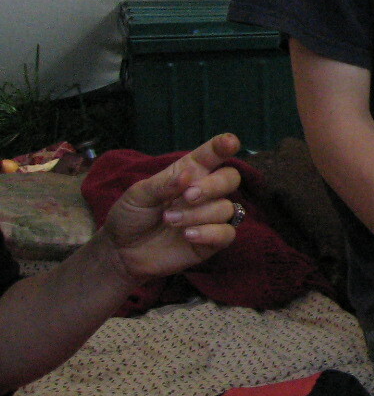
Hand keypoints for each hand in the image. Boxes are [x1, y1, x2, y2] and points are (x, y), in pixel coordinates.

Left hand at [100, 132, 243, 283]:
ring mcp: (209, 217)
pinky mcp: (211, 241)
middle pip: (230, 178)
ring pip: (226, 207)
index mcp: (188, 174)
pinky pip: (227, 233)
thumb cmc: (130, 217)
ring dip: (199, 214)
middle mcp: (204, 193)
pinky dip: (210, 233)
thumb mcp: (137, 195)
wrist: (121, 252)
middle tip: (188, 196)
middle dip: (213, 185)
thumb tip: (188, 175)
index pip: (211, 155)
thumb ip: (162, 184)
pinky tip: (188, 235)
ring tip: (170, 221)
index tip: (230, 142)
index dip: (223, 146)